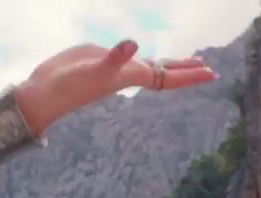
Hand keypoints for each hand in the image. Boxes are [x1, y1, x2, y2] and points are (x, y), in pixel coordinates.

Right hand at [16, 40, 217, 132]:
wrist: (48, 90)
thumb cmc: (71, 84)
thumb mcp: (95, 69)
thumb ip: (115, 57)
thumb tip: (133, 44)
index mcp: (132, 76)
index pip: (169, 77)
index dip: (191, 75)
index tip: (212, 73)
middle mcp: (129, 73)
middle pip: (166, 72)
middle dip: (188, 71)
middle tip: (210, 69)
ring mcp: (117, 65)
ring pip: (151, 65)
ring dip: (171, 64)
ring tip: (188, 61)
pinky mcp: (104, 57)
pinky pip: (133, 56)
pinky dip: (144, 53)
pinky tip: (148, 51)